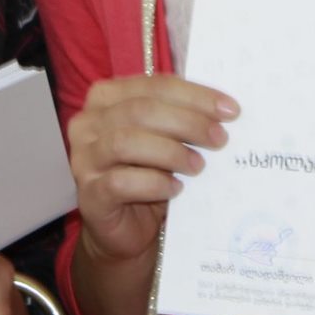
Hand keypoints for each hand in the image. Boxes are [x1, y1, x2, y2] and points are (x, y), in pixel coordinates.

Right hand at [66, 74, 237, 265]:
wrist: (125, 228)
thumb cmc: (148, 174)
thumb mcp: (166, 139)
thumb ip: (182, 118)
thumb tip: (224, 110)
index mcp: (106, 97)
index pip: (153, 85)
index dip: (194, 95)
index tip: (230, 110)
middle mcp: (87, 123)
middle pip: (140, 110)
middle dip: (187, 122)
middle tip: (220, 139)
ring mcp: (84, 159)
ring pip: (125, 142)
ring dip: (170, 152)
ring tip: (199, 166)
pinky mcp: (89, 194)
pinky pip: (120, 182)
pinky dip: (154, 183)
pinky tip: (176, 189)